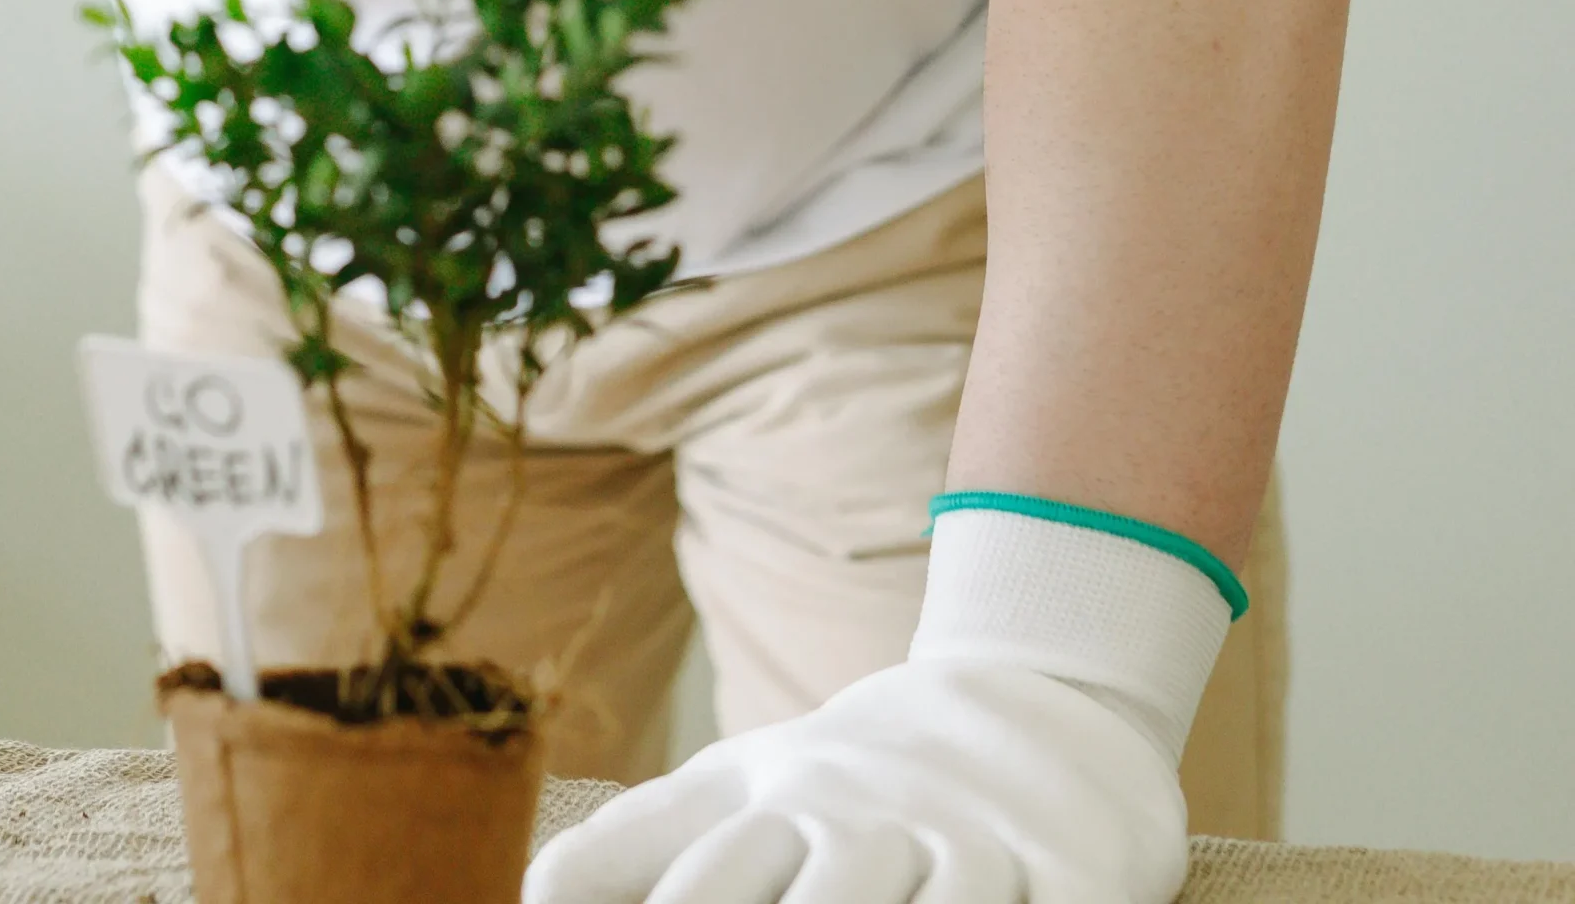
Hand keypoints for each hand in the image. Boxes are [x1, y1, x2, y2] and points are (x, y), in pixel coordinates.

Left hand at [527, 501, 1232, 903]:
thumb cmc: (849, 781)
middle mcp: (850, 813)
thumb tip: (528, 893)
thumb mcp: (740, 791)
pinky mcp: (1061, 868)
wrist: (1035, 703)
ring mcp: (954, 837)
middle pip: (787, 891)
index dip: (628, 894)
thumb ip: (634, 845)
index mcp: (766, 795)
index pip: (682, 857)